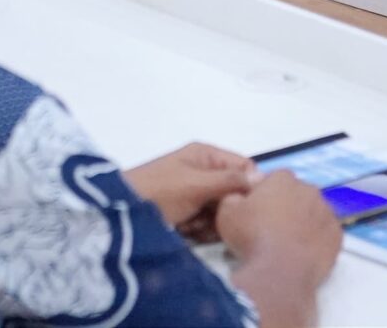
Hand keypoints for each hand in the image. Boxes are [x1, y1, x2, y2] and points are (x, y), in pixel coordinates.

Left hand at [124, 143, 257, 232]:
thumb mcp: (196, 184)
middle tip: (209, 217)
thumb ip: (229, 180)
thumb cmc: (159, 192)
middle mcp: (204, 171)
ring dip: (211, 223)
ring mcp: (195, 193)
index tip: (249, 205)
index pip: (245, 167)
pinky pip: (208, 223)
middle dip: (225, 209)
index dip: (250, 186)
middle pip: (235, 193)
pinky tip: (185, 231)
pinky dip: (199, 230)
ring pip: (223, 212)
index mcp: (206, 155)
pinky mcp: (188, 213)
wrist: (123, 215)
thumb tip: (263, 178)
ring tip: (191, 224)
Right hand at [216, 172, 341, 308]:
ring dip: (303, 222)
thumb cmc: (252, 238)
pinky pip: (326, 233)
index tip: (256, 212)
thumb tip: (240, 195)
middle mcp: (309, 190)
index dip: (264, 195)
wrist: (278, 274)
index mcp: (283, 178)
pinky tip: (302, 252)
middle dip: (286, 207)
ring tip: (287, 243)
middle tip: (271, 229)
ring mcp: (327, 213)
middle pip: (296, 194)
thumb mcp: (227, 211)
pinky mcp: (337, 236)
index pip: (274, 179)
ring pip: (313, 213)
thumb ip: (234, 195)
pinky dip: (317, 240)